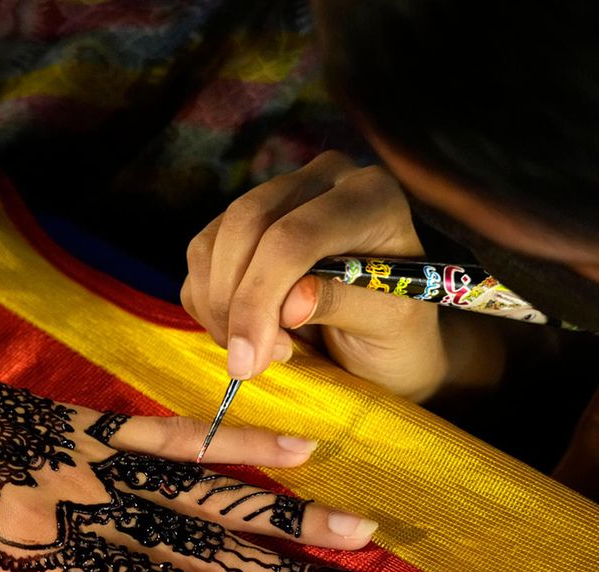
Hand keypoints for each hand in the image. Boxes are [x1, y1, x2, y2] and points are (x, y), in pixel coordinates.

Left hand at [0, 212, 389, 571]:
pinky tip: (295, 443)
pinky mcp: (91, 421)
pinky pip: (172, 432)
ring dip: (286, 513)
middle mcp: (90, 506)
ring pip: (209, 490)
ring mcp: (97, 459)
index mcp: (50, 552)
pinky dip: (233, 440)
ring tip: (360, 527)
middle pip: (207, 546)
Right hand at [181, 151, 450, 400]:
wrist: (385, 342)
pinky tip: (246, 333)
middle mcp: (323, 180)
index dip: (262, 297)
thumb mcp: (389, 326)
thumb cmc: (398, 335)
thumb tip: (289, 305)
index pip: (295, 234)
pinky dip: (209, 304)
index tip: (252, 358)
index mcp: (370, 196)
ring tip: (259, 352)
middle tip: (247, 363)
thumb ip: (345, 306)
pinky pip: (200, 258)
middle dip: (234, 302)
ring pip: (214, 241)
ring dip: (218, 306)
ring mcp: (278, 195)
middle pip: (245, 223)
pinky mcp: (243, 223)